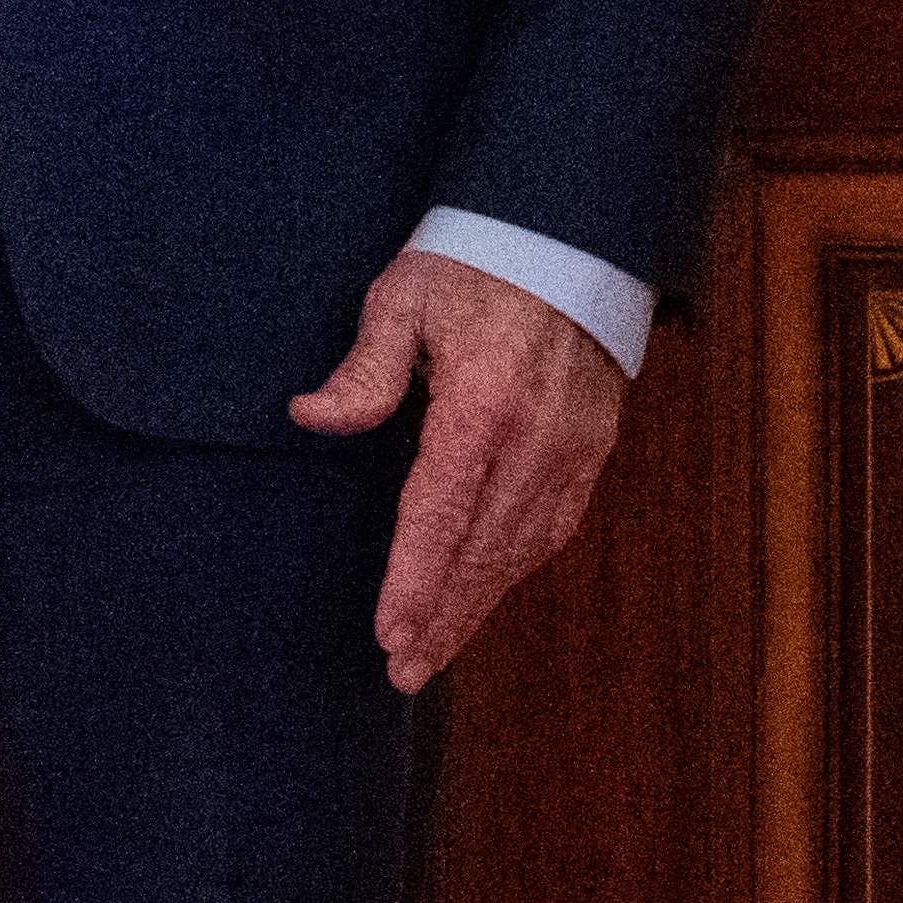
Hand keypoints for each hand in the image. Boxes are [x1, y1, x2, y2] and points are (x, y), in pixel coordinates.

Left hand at [289, 249, 627, 691]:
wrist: (569, 230)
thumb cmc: (474, 259)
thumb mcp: (404, 297)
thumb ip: (364, 369)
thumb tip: (310, 417)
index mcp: (481, 403)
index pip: (439, 514)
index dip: (414, 582)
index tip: (389, 634)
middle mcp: (534, 437)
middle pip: (482, 549)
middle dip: (442, 616)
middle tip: (403, 671)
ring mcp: (572, 446)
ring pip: (521, 548)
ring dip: (478, 604)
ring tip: (436, 651)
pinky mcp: (592, 446)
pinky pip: (553, 526)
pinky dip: (516, 568)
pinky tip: (486, 593)